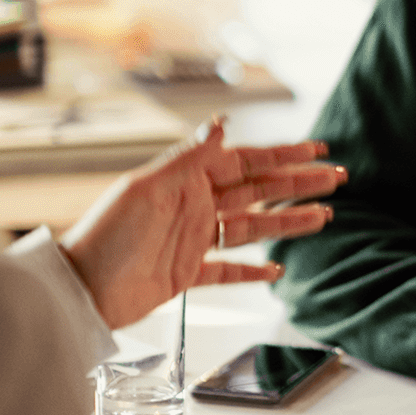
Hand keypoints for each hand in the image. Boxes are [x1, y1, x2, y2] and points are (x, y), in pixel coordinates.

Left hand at [61, 121, 344, 327]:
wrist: (81, 289)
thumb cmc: (106, 236)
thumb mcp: (148, 190)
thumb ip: (188, 159)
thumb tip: (220, 125)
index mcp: (186, 181)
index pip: (246, 162)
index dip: (283, 155)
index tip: (316, 148)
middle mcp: (194, 206)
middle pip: (257, 192)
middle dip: (297, 184)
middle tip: (335, 178)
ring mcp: (192, 240)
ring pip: (251, 228)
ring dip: (287, 222)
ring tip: (323, 216)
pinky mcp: (186, 274)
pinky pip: (228, 270)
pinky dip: (253, 270)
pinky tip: (276, 268)